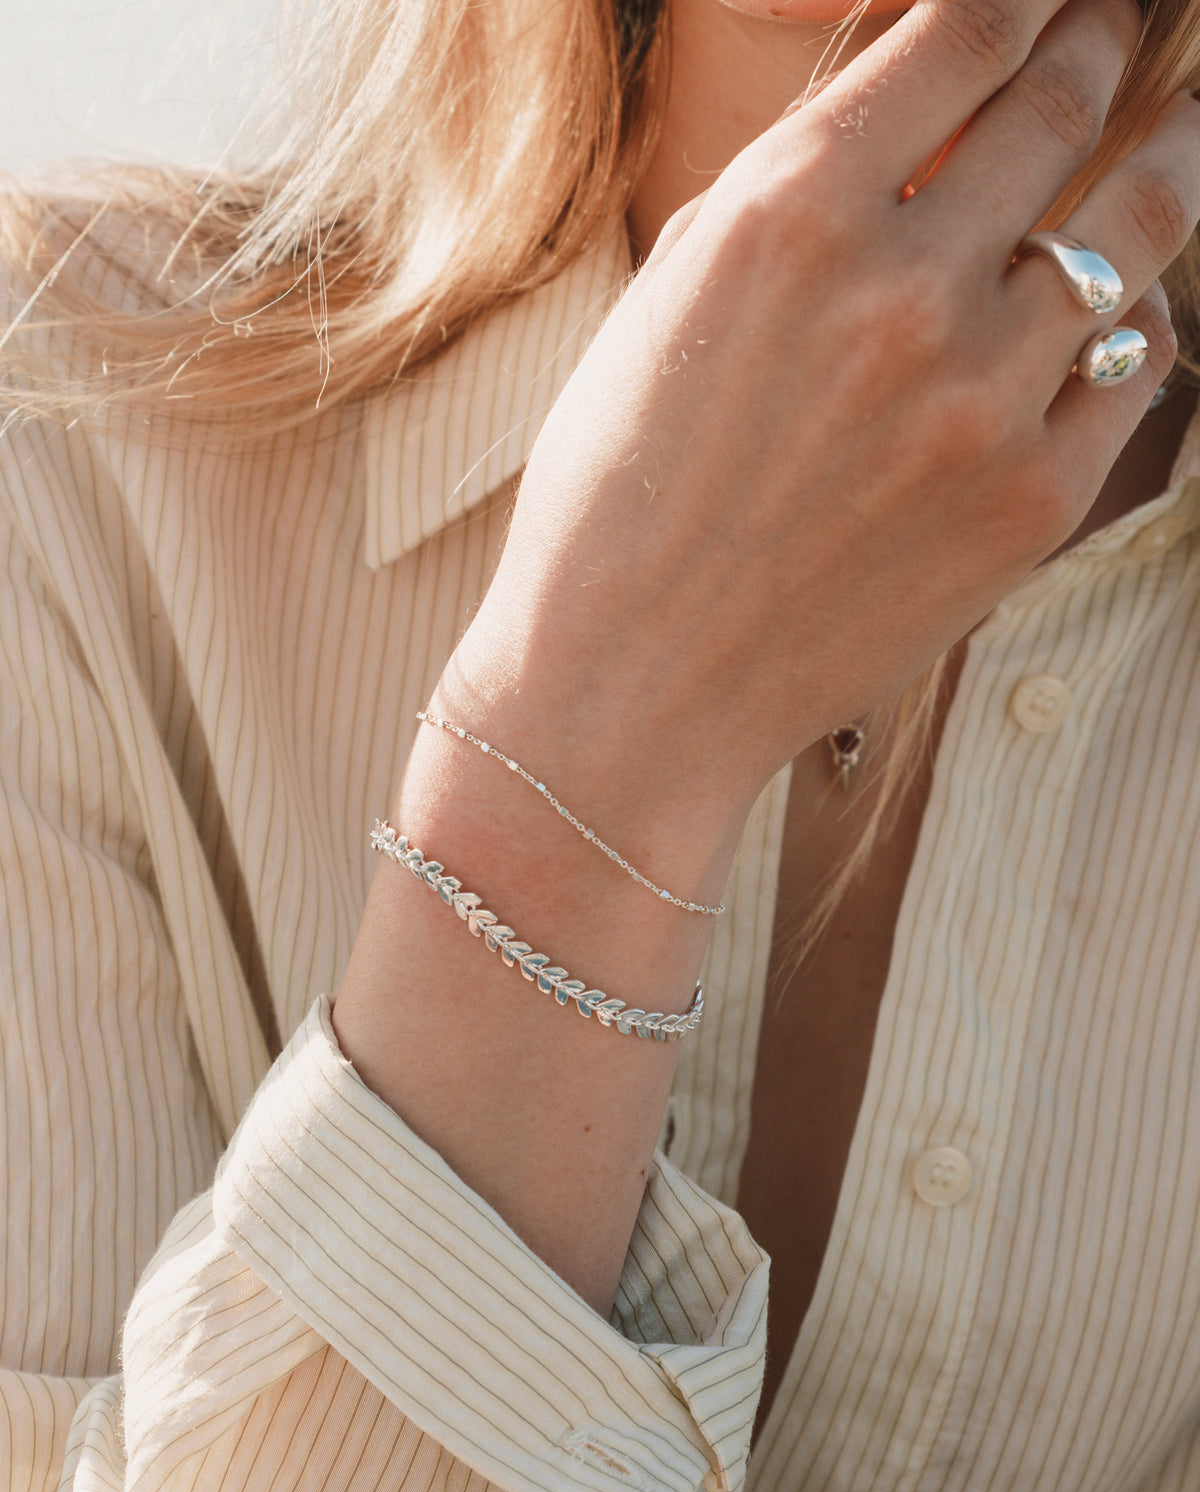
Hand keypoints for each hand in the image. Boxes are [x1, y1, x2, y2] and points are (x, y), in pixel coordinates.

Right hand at [448, 0, 1198, 875]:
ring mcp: (983, 399)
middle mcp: (903, 288)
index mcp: (790, 213)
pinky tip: (1113, 309)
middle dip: (1102, 39)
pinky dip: (1130, 319)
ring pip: (1138, 220)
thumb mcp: (670, 305)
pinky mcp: (1033, 500)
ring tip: (1182, 126)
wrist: (632, 689)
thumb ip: (790, 192)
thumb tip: (901, 109)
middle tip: (1118, 27)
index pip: (969, 26)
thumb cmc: (617, 499)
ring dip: (1170, 150)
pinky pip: (1134, 362)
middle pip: (1066, 100)